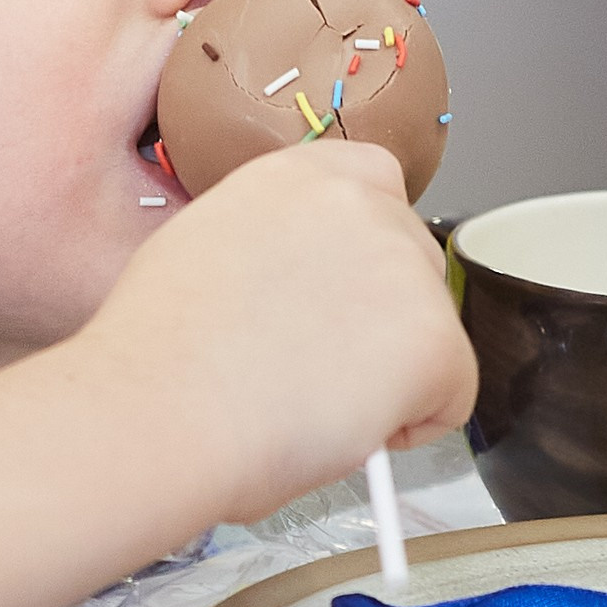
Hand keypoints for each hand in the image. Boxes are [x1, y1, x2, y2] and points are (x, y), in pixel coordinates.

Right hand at [80, 143, 476, 525]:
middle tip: (310, 369)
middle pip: (413, 261)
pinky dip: (412, 427)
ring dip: (391, 374)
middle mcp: (355, 202)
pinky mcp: (433, 335)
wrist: (154, 411)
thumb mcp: (201, 255)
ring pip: (432, 331)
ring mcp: (401, 263)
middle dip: (380, 320)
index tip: (333, 297)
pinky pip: (454, 396)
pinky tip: (340, 430)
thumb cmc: (153, 361)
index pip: (374, 182)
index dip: (361, 253)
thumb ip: (271, 251)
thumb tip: (302, 298)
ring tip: (307, 404)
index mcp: (291, 176)